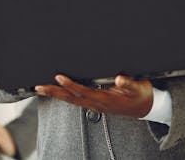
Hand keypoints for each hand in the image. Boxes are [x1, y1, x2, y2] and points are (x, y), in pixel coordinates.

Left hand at [34, 74, 153, 116]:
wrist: (146, 107)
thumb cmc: (141, 95)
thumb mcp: (139, 87)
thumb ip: (129, 83)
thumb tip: (119, 77)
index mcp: (105, 99)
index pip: (83, 91)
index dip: (70, 84)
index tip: (58, 77)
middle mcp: (97, 103)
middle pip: (71, 99)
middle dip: (54, 93)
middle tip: (39, 87)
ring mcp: (95, 105)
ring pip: (71, 100)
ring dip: (56, 94)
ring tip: (41, 88)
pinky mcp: (95, 103)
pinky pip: (76, 100)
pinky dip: (64, 95)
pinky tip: (57, 91)